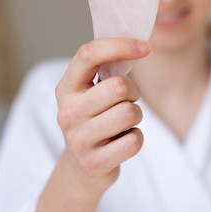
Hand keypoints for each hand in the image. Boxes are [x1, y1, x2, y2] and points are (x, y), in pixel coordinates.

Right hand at [54, 38, 149, 189]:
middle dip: (134, 93)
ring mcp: (78, 140)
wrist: (82, 167)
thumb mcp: (93, 92)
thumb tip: (139, 44)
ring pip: (130, 113)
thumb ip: (108, 68)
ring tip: (122, 124)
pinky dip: (135, 139)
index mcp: (66, 88)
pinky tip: (120, 142)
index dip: (119, 46)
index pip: (89, 55)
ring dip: (136, 116)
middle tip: (127, 101)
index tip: (144, 47)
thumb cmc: (96, 119)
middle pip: (120, 87)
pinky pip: (134, 141)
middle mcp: (67, 112)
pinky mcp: (94, 163)